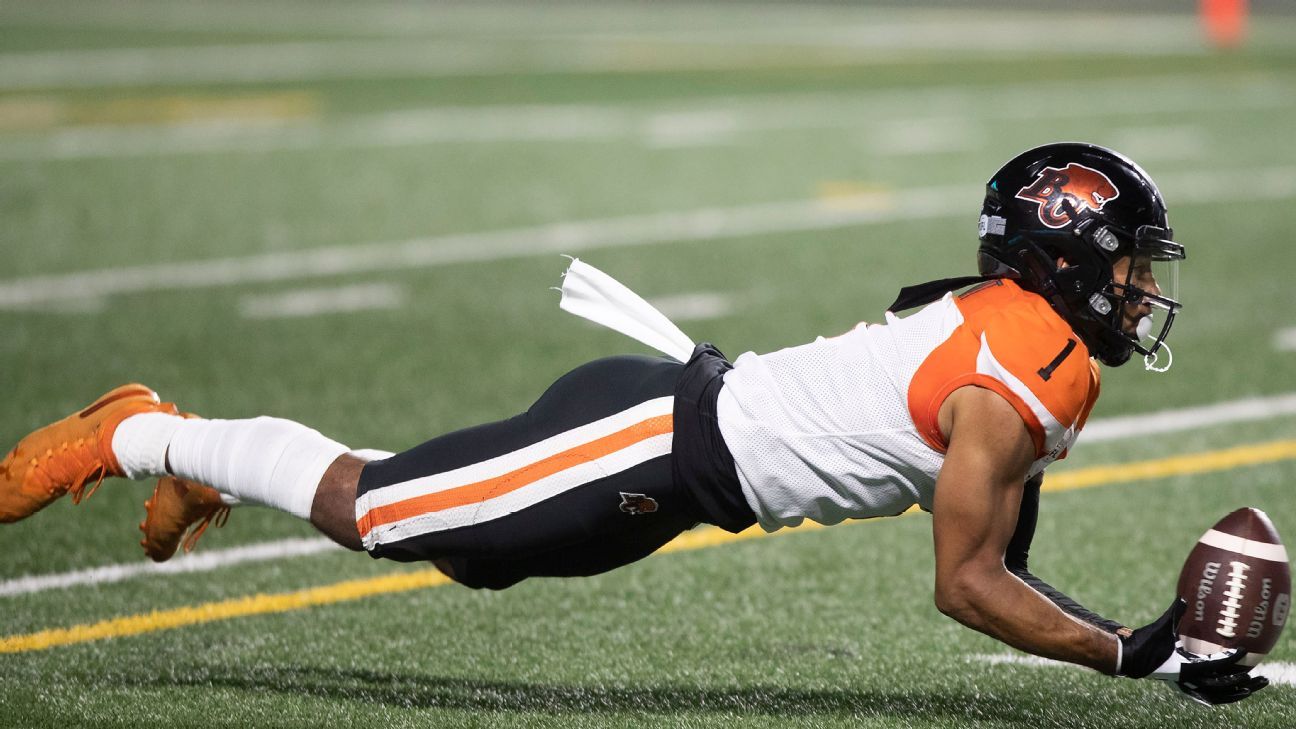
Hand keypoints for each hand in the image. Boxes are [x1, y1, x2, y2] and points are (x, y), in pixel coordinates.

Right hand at [1118, 598, 1268, 704]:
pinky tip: (1225, 693)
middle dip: (1241, 681)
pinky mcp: (1182, 685)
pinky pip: (1206, 695)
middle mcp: (1189, 679)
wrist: (1129, 658)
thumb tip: (1185, 598)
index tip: (1243, 650)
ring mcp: (1186, 684)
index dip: (1232, 657)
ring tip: (1248, 689)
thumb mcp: (1162, 628)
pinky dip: (1218, 695)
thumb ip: (1175, 613)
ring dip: (1233, 692)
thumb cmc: (1145, 643)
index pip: (1217, 663)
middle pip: (1222, 684)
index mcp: (1186, 667)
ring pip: (1216, 694)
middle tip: (1257, 676)